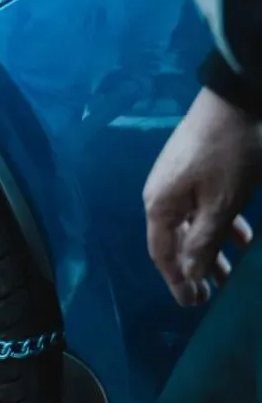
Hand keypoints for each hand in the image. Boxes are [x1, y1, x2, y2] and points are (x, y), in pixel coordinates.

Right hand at [143, 88, 261, 305]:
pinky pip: (202, 207)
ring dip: (210, 249)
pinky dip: (219, 224)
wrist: (238, 99)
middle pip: (175, 241)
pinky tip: (242, 237)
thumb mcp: (221, 204)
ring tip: (231, 270)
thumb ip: (203, 242)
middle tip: (212, 294)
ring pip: (192, 225)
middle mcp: (161, 195)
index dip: (177, 281)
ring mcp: (178, 180)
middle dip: (195, 269)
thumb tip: (187, 274)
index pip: (162, 254)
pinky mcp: (194, 169)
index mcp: (159, 206)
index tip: (193, 304)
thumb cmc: (229, 156)